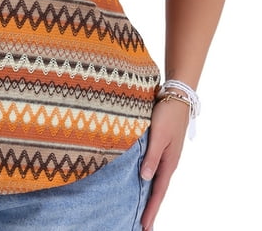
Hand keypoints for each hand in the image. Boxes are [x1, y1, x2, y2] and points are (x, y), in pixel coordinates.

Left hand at [139, 97, 188, 230]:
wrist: (176, 96)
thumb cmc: (166, 115)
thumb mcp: (158, 135)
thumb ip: (151, 156)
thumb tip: (145, 178)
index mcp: (168, 162)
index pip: (158, 191)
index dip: (151, 208)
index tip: (144, 226)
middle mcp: (166, 161)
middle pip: (156, 189)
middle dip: (150, 208)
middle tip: (142, 226)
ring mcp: (164, 154)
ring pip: (154, 179)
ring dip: (147, 195)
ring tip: (140, 209)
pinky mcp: (159, 146)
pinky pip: (152, 167)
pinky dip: (146, 178)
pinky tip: (140, 182)